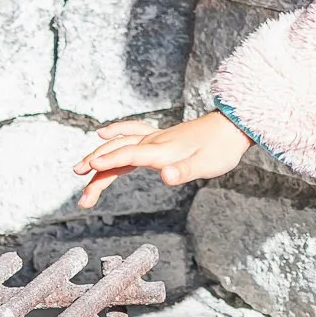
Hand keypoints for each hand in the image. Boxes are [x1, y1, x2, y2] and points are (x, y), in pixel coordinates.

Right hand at [72, 111, 251, 209]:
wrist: (234, 126)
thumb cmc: (222, 148)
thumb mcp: (207, 165)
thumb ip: (184, 172)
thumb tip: (166, 176)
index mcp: (164, 150)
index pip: (131, 155)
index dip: (110, 161)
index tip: (89, 169)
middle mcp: (156, 141)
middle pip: (119, 151)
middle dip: (97, 167)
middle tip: (81, 190)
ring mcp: (157, 138)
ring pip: (121, 144)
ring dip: (100, 155)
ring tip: (81, 171)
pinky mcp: (161, 138)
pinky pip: (131, 134)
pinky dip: (115, 134)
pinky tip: (103, 134)